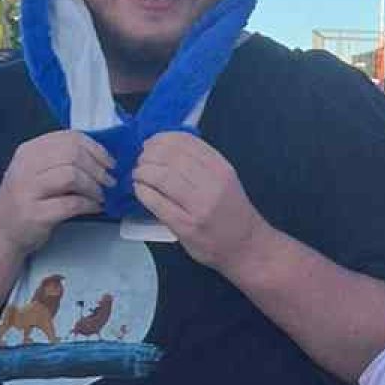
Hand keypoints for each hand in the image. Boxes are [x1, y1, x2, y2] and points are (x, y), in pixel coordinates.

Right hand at [0, 133, 113, 254]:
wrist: (1, 230)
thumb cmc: (26, 199)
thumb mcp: (37, 171)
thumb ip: (62, 159)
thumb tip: (101, 156)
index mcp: (29, 151)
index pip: (69, 138)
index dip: (96, 149)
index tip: (109, 162)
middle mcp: (25, 167)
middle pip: (72, 154)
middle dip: (97, 168)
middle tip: (108, 181)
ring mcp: (27, 190)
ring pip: (72, 176)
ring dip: (94, 186)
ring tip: (100, 195)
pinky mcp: (34, 214)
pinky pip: (71, 204)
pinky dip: (89, 205)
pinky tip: (94, 207)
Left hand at [133, 132, 263, 272]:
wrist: (245, 246)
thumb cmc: (232, 212)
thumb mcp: (225, 180)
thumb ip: (201, 163)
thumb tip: (163, 147)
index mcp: (221, 169)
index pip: (186, 143)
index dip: (162, 139)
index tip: (152, 143)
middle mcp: (212, 185)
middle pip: (170, 157)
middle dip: (148, 155)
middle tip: (142, 161)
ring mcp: (199, 207)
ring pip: (161, 177)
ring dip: (142, 172)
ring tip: (139, 175)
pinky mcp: (185, 226)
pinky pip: (156, 202)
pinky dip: (143, 191)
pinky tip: (140, 190)